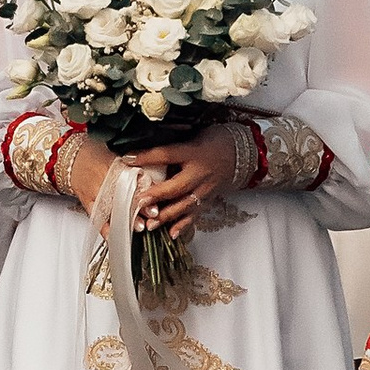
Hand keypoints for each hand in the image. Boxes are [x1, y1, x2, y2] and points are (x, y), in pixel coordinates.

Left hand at [121, 129, 240, 231]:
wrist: (242, 153)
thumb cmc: (215, 141)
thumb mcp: (195, 134)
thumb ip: (174, 141)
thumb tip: (145, 141)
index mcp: (194, 153)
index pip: (167, 155)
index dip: (146, 157)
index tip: (127, 159)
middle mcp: (200, 174)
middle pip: (176, 186)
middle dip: (156, 196)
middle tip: (138, 201)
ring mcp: (205, 190)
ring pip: (184, 206)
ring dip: (166, 216)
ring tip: (149, 224)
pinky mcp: (208, 201)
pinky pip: (195, 216)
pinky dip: (183, 226)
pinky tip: (171, 234)